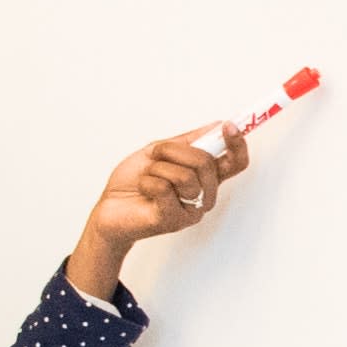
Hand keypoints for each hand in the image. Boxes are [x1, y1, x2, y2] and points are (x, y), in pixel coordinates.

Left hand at [66, 126, 248, 302]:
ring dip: (157, 168)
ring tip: (147, 177)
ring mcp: (191, 210)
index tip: (228, 126)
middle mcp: (204, 195)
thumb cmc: (133, 183)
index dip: (237, 144)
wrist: (109, 209)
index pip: (235, 163)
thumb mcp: (159, 152)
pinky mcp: (173, 220)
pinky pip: (163, 189)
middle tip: (156, 155)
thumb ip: (188, 141)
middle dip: (174, 151)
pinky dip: (147, 182)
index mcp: (205, 178)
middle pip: (206, 163)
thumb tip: (216, 126)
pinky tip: (143, 191)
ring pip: (184, 176)